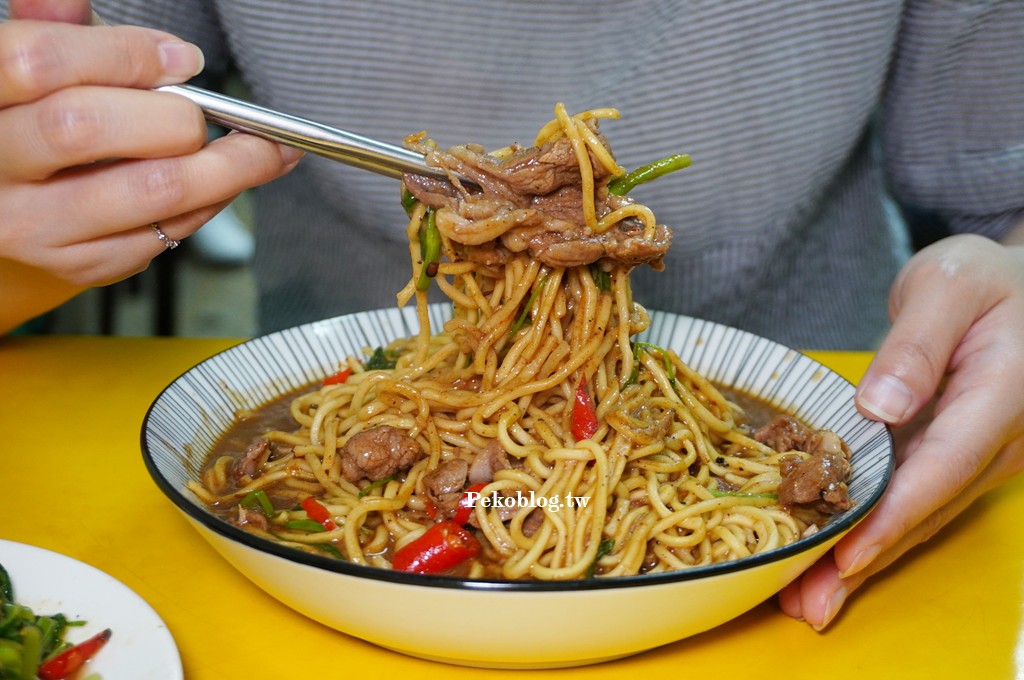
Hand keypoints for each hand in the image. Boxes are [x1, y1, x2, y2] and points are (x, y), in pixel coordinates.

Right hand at [0, 0, 301, 288]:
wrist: (16, 208)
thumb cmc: (38, 121)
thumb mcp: (38, 66)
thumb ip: (58, 29)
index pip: (39, 63)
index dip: (124, 55)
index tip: (183, 59)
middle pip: (84, 127)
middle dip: (171, 113)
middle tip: (213, 110)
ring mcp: (32, 223)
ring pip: (147, 190)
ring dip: (226, 168)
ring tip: (265, 150)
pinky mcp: (77, 263)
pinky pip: (163, 232)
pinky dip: (211, 202)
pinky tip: (227, 182)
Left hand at [779, 232, 1023, 628]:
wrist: (1012, 287)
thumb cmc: (982, 279)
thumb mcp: (947, 286)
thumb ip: (917, 344)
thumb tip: (881, 405)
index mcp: (999, 393)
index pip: (942, 466)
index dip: (892, 516)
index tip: (846, 556)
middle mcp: (993, 437)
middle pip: (924, 508)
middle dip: (865, 558)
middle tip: (808, 604)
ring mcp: (975, 451)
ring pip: (917, 513)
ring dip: (864, 557)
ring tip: (808, 598)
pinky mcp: (952, 453)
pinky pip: (911, 498)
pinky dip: (871, 528)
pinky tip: (831, 554)